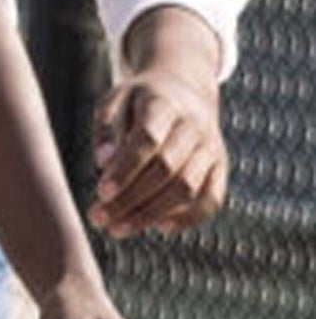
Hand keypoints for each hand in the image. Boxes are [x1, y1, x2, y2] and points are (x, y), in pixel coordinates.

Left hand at [89, 64, 227, 235]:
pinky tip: (159, 228)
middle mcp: (194, 126)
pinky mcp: (220, 167)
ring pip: (186, 188)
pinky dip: (189, 218)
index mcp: (164, 104)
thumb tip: (102, 162)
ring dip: (151, 214)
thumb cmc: (138, 102)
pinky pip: (212, 198)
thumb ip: (106, 128)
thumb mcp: (115, 101)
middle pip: (166, 169)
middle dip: (130, 199)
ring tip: (117, 229)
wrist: (184, 89)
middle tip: (98, 218)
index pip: (148, 140)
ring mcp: (211, 148)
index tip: (101, 193)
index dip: (126, 169)